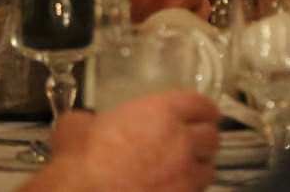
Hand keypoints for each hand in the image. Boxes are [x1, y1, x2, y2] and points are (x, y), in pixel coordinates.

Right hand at [28, 91, 219, 191]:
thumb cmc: (81, 157)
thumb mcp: (78, 126)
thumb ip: (90, 120)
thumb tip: (85, 123)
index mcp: (162, 112)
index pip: (201, 105)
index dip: (203, 110)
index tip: (202, 114)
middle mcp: (181, 141)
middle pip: (211, 137)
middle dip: (203, 139)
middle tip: (192, 142)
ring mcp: (185, 176)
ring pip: (208, 169)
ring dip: (198, 167)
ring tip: (185, 170)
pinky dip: (187, 190)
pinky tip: (172, 189)